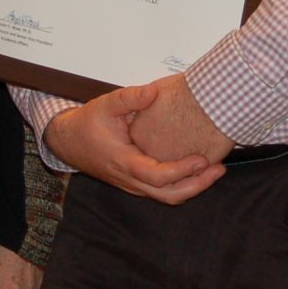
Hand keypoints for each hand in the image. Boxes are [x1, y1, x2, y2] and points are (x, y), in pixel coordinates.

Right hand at [45, 83, 224, 203]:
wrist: (69, 142)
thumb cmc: (88, 124)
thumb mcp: (106, 104)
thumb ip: (130, 97)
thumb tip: (154, 91)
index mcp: (124, 162)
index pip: (157, 176)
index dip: (181, 170)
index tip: (201, 158)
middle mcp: (130, 179)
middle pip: (168, 195)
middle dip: (197, 185)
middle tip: (218, 169)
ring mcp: (134, 185)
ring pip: (167, 197)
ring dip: (193, 187)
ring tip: (214, 170)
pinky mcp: (137, 183)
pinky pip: (162, 191)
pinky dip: (182, 184)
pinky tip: (196, 169)